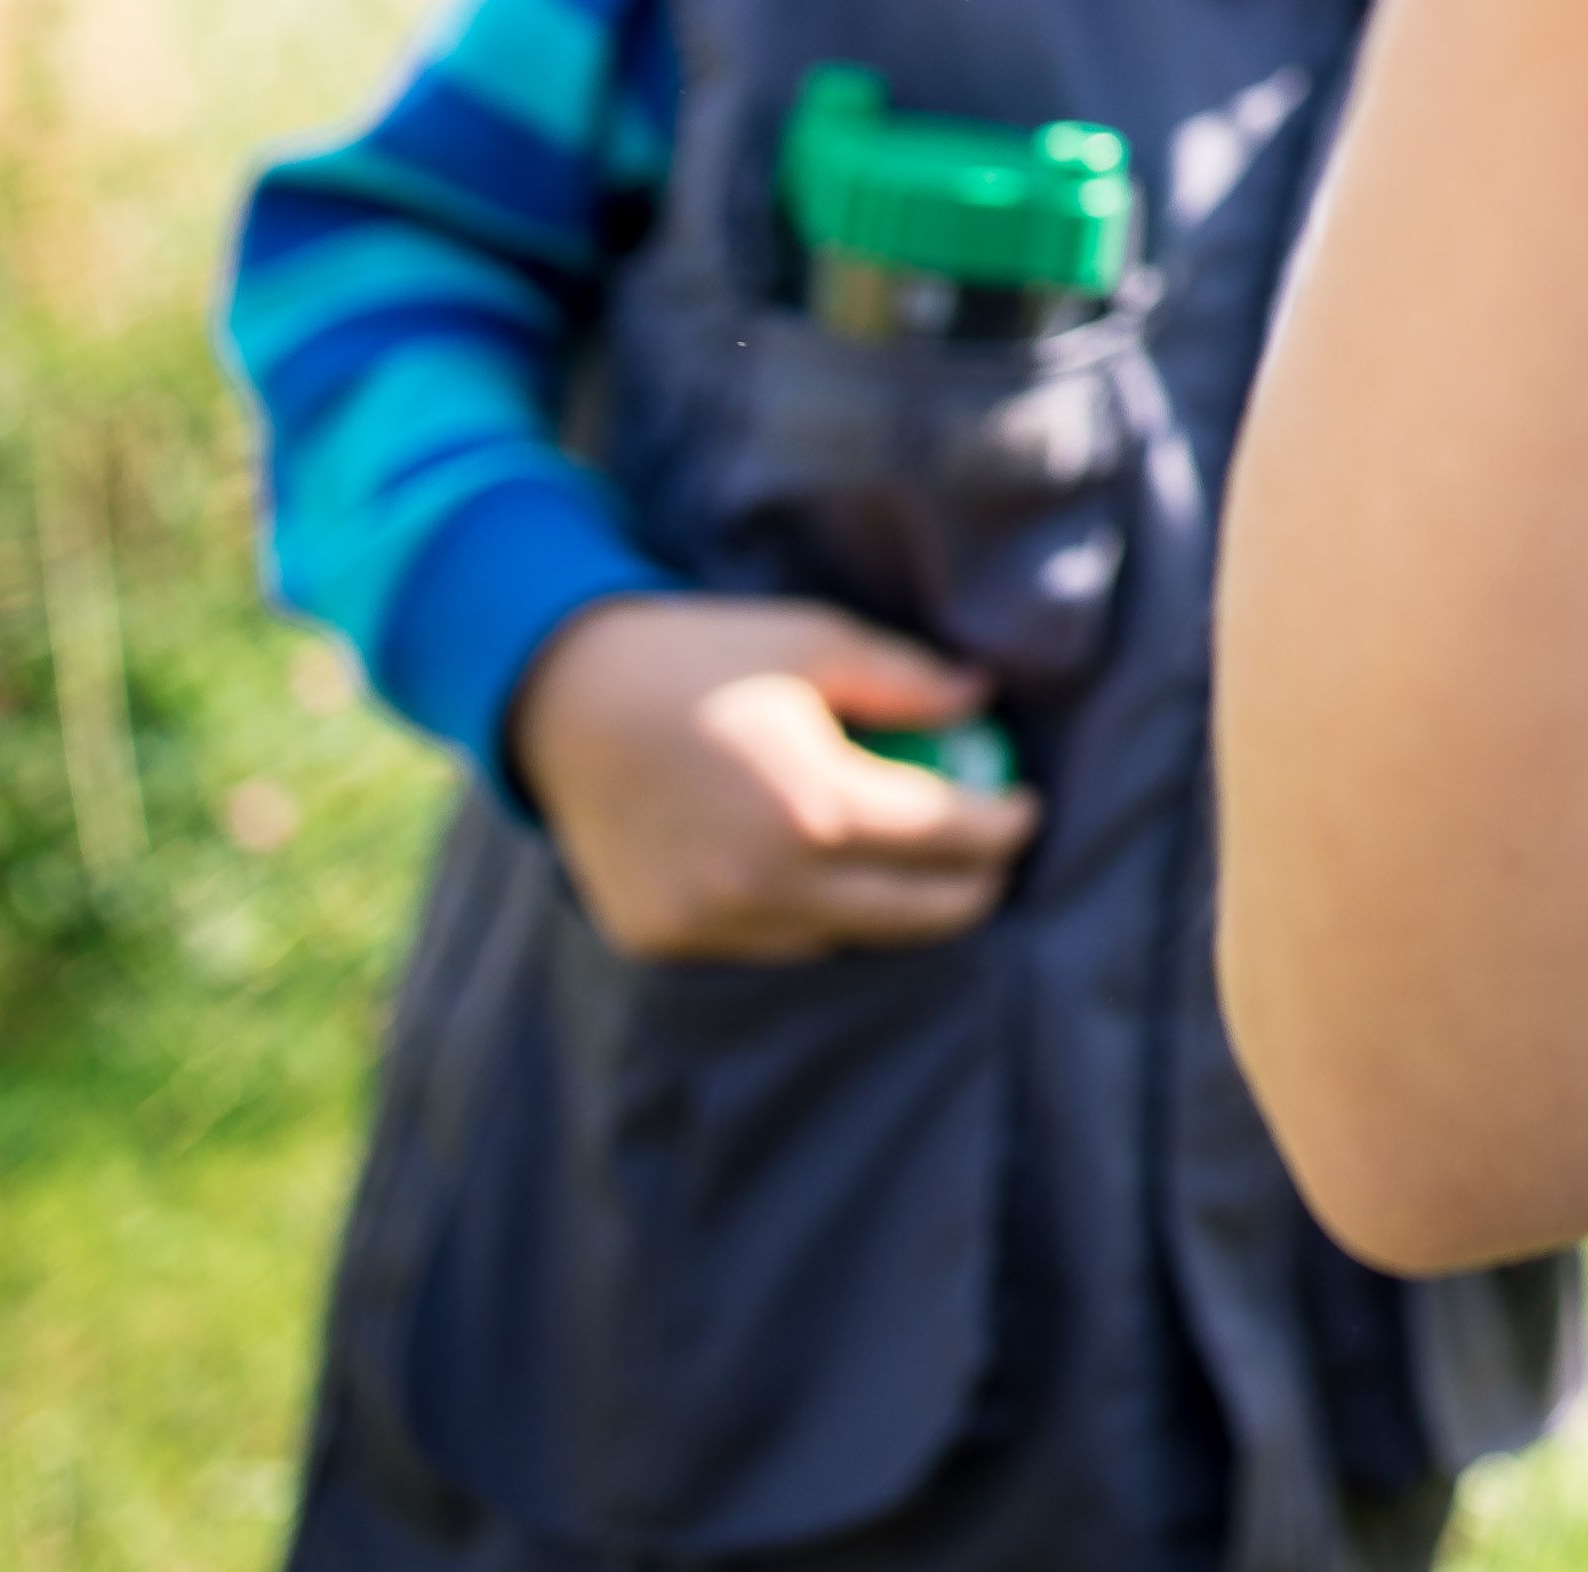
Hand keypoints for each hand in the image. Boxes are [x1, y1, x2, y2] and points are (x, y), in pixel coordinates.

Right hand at [511, 594, 1041, 963]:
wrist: (560, 700)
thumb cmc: (701, 658)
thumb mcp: (815, 641)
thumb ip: (909, 678)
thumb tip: (984, 699)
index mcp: (816, 808)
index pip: (951, 839)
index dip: (1006, 826)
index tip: (1027, 809)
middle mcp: (768, 885)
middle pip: (916, 914)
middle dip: (973, 887)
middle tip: (994, 856)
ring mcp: (714, 924)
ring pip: (846, 939)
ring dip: (893, 910)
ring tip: (923, 873)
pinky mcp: (669, 941)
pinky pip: (772, 946)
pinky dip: (812, 919)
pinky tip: (829, 882)